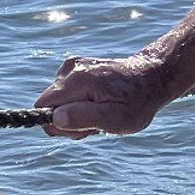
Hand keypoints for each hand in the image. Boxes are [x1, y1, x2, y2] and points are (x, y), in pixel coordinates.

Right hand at [35, 52, 172, 139]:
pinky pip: (66, 96)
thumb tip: (55, 118)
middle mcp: (70, 69)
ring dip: (76, 115)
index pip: (42, 107)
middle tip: (97, 122)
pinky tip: (100, 104)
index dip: (58, 124)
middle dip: (69, 121)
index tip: (83, 127)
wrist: (152, 78)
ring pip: (58, 103)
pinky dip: (80, 105)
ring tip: (102, 112)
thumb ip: (83, 118)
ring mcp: (72, 67)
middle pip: (48, 106)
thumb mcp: (115, 119)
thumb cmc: (137, 102)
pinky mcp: (76, 70)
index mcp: (77, 80)